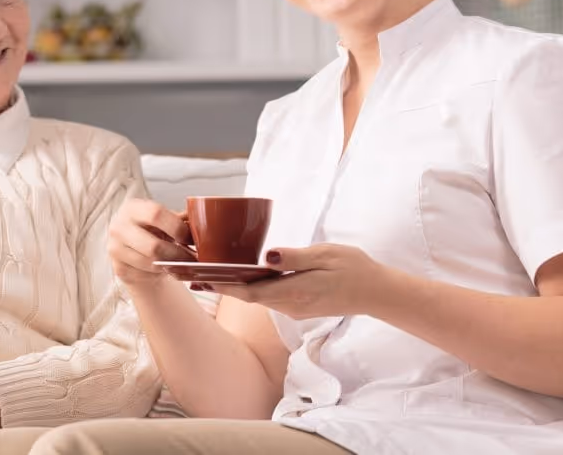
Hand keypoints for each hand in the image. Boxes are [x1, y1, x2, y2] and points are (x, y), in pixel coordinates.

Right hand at [107, 199, 195, 286]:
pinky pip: (145, 275)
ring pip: (150, 263)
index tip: (190, 238)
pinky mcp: (118, 268)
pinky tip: (167, 269)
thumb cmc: (151, 231)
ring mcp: (116, 249)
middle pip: (153, 246)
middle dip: (178, 255)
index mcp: (132, 208)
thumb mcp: (162, 220)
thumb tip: (204, 221)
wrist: (131, 249)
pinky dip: (160, 274)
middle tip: (193, 259)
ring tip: (183, 263)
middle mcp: (119, 227)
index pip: (155, 214)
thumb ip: (180, 219)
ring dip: (171, 266)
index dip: (176, 227)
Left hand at [201, 244, 390, 318]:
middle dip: (216, 285)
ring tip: (201, 274)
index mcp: (293, 292)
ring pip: (255, 297)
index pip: (248, 290)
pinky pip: (267, 297)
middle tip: (186, 274)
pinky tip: (236, 277)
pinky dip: (248, 287)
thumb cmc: (352, 268)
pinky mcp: (297, 305)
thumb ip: (294, 258)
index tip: (197, 277)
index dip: (221, 284)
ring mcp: (293, 308)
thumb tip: (267, 256)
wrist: (376, 292)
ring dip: (229, 286)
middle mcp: (288, 305)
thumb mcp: (325, 255)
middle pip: (245, 295)